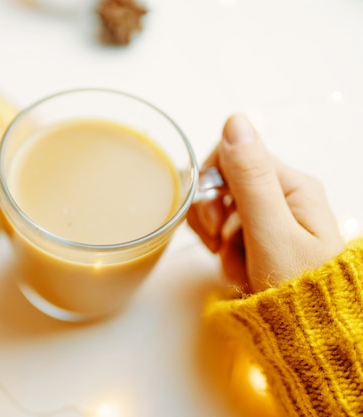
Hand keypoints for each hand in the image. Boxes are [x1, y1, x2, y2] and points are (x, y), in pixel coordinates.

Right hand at [187, 114, 343, 291]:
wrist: (310, 334)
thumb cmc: (297, 290)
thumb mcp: (271, 233)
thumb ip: (250, 178)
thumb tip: (235, 121)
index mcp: (292, 185)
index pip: (234, 156)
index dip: (212, 185)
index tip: (214, 222)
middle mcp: (283, 194)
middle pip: (224, 181)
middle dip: (213, 214)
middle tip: (220, 246)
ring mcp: (272, 215)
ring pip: (222, 207)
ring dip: (218, 236)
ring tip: (233, 263)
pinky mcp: (262, 235)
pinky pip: (228, 229)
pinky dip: (224, 249)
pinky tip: (236, 267)